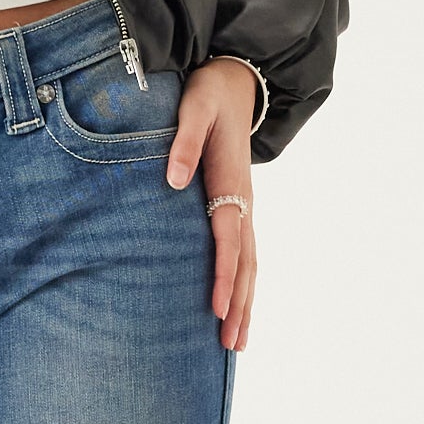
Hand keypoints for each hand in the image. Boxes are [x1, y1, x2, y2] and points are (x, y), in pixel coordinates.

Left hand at [167, 59, 258, 351]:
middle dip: (239, 305)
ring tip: (237, 342)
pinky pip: (246, 253)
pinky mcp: (239, 204)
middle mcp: (243, 199)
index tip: (217, 308)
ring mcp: (245, 204)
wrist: (236, 78)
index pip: (228, 238)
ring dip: (246, 303)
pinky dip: (244, 284)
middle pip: (246, 262)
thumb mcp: (195, 106)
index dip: (224, 275)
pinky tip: (236, 306)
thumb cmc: (210, 93)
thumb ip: (184, 141)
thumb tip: (172, 180)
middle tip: (231, 345)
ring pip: (250, 263)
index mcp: (231, 182)